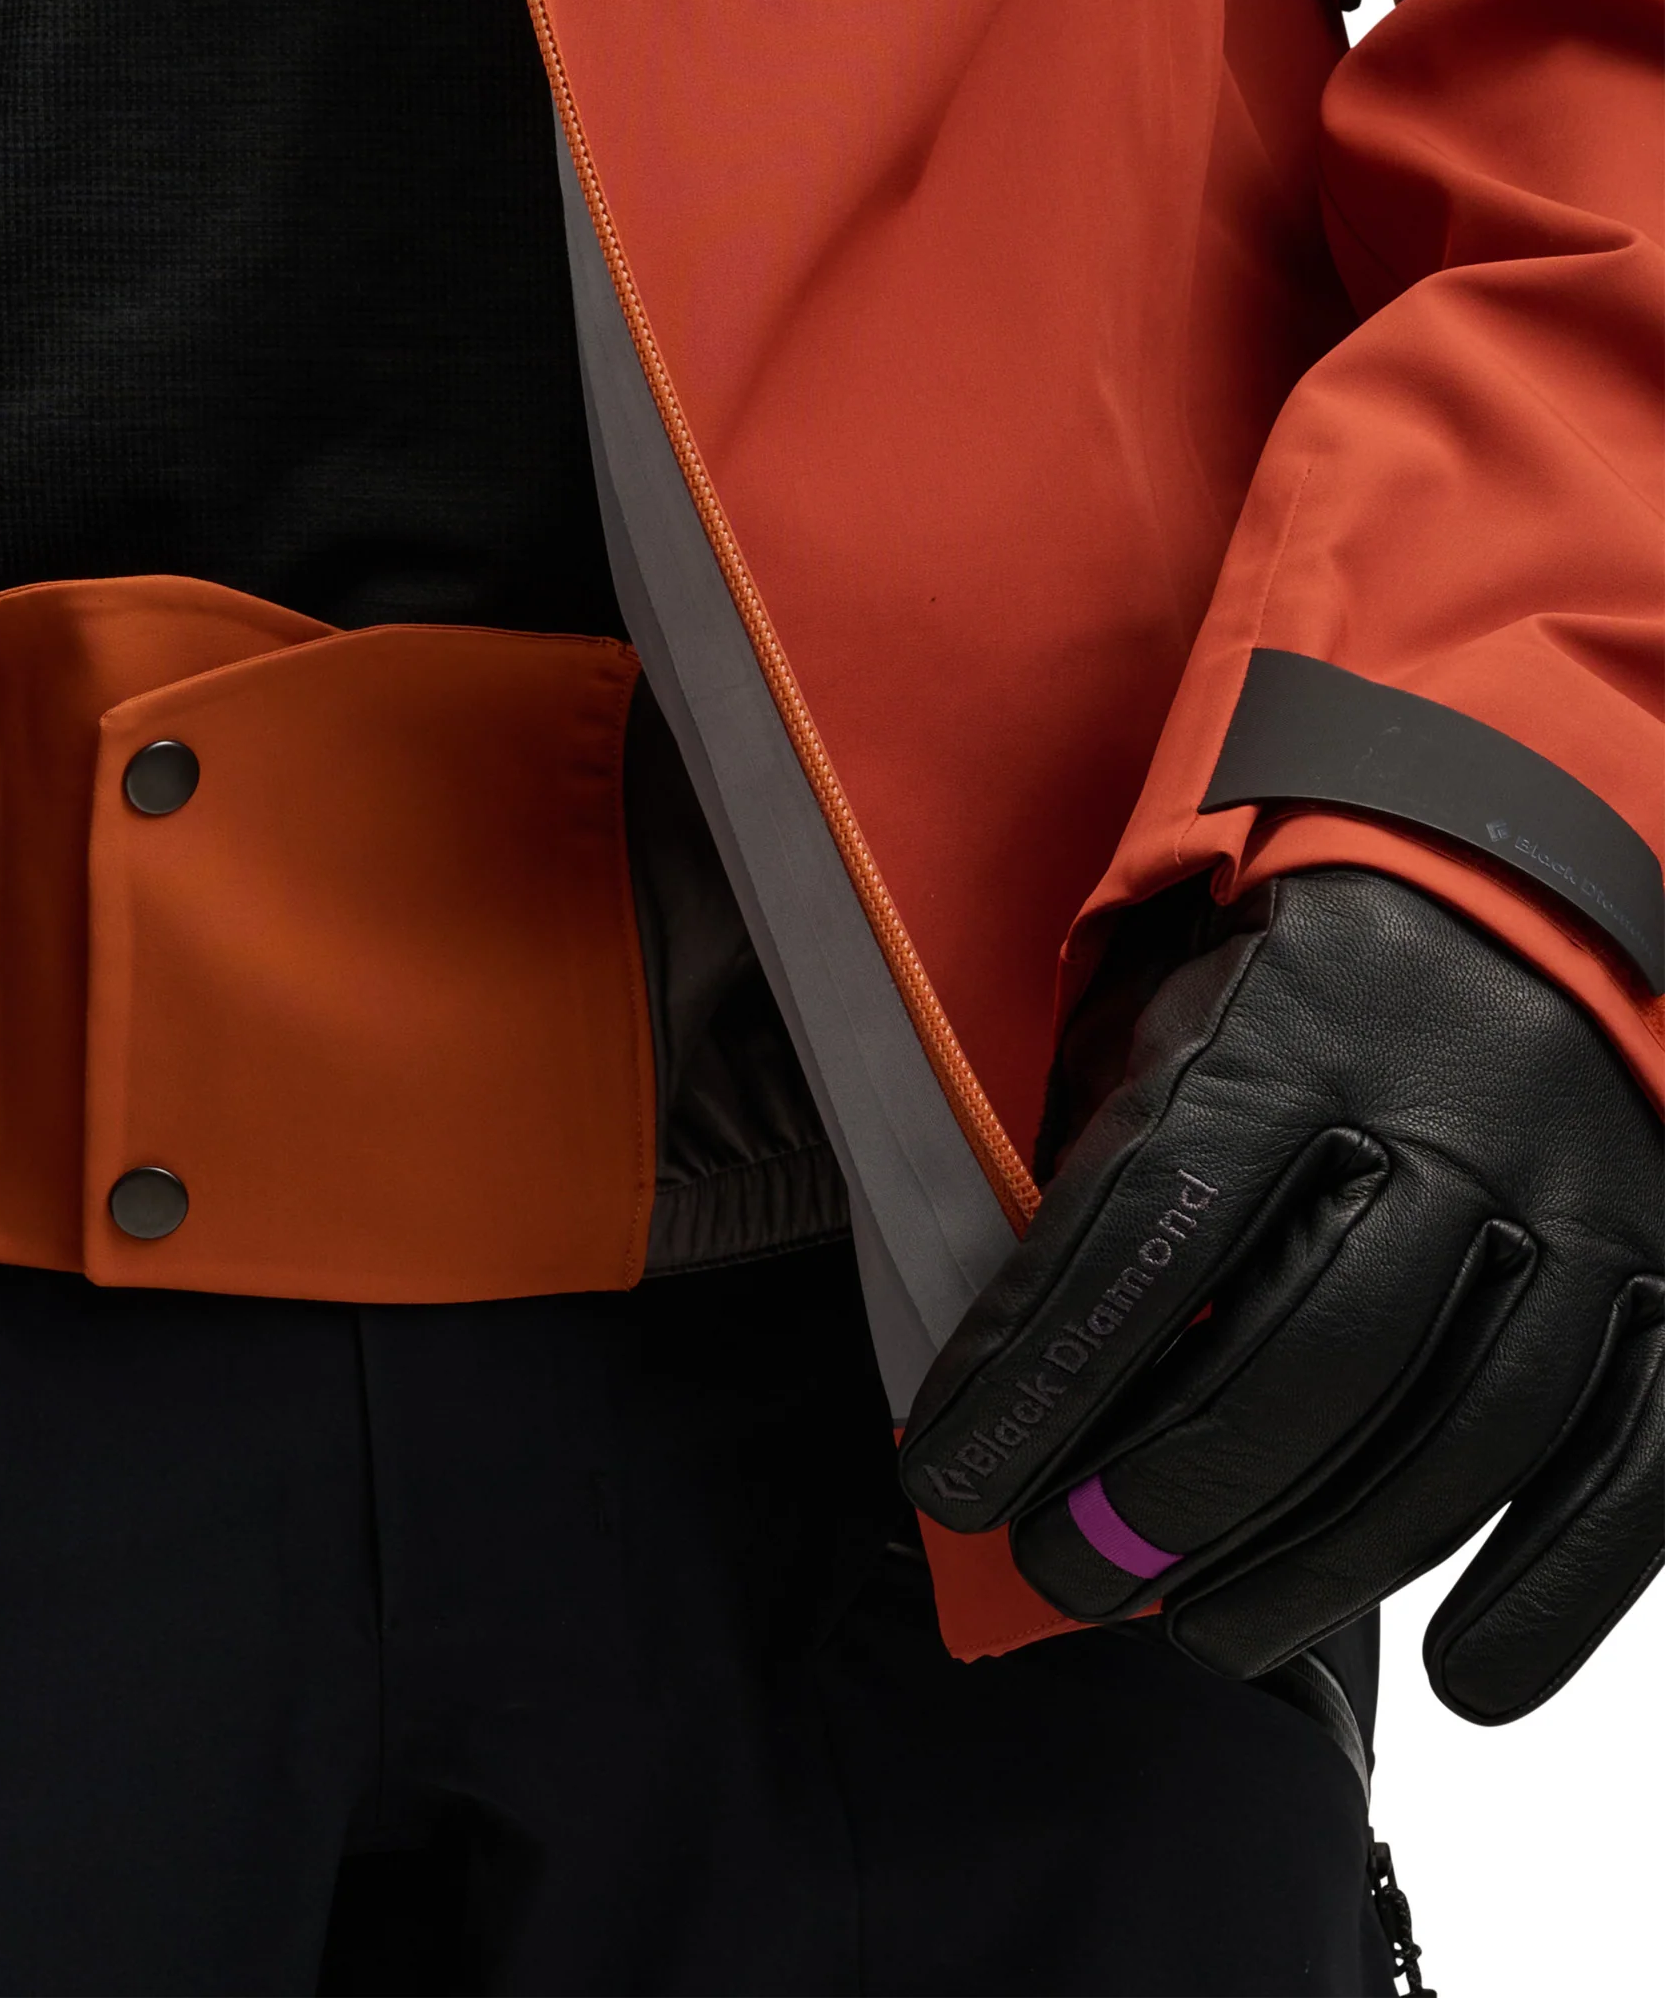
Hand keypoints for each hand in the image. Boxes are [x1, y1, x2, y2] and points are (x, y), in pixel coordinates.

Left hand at [901, 870, 1664, 1721]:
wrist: (1507, 878)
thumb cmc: (1287, 979)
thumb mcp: (1166, 1008)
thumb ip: (1101, 1159)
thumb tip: (1010, 1370)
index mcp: (1292, 1026)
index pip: (1147, 1218)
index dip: (1041, 1367)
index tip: (951, 1477)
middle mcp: (1453, 1113)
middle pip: (1310, 1345)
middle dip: (1167, 1490)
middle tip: (1066, 1575)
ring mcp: (1583, 1201)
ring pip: (1460, 1428)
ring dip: (1319, 1562)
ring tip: (1199, 1629)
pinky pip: (1637, 1461)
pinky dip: (1552, 1584)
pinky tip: (1464, 1671)